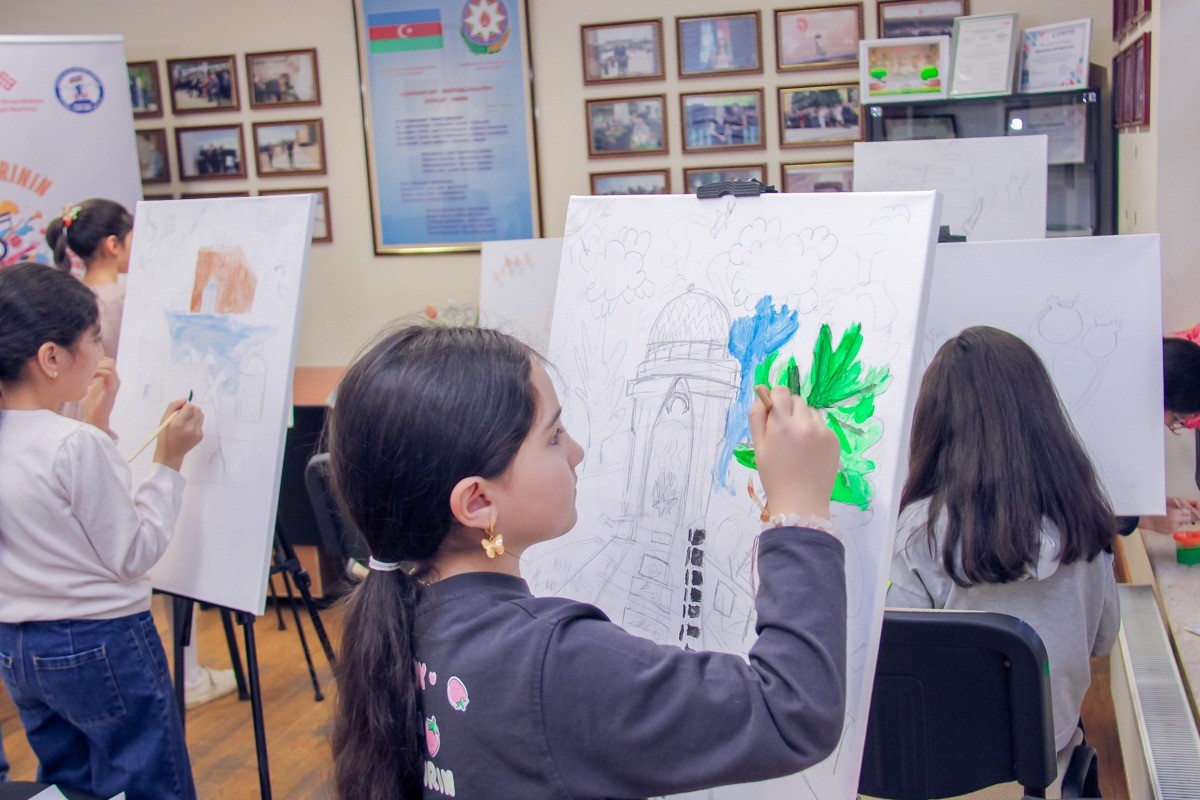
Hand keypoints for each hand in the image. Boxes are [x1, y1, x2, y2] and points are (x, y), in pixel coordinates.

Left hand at [81, 357, 119, 431]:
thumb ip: (87, 377)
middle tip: (83, 369)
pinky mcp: (112, 388)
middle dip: (95, 362)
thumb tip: (75, 367)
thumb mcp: (87, 387)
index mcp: (110, 378)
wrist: (94, 418)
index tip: (82, 366)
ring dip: (95, 367)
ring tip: (85, 374)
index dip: (95, 360)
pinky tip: (88, 380)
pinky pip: (108, 374)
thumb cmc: (90, 404)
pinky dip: (97, 373)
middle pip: (109, 360)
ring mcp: (115, 383)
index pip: (106, 360)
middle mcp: (115, 379)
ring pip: (110, 365)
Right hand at [153, 400, 203, 471]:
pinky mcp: (200, 436)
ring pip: (201, 415)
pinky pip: (200, 423)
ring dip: (194, 415)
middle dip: (191, 409)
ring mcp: (196, 433)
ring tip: (186, 421)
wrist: (171, 453)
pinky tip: (187, 429)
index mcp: (178, 423)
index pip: (190, 407)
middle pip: (197, 410)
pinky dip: (195, 423)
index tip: (180, 410)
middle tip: (183, 415)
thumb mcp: (164, 419)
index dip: (185, 406)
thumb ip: (173, 406)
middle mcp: (189, 428)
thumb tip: (185, 400)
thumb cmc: (165, 435)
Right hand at [748, 386, 840, 520]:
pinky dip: (815, 432)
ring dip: (803, 419)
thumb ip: (757, 417)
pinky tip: (809, 451)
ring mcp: (822, 431)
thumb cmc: (774, 477)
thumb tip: (762, 392)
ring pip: (810, 411)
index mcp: (781, 425)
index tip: (773, 411)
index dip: (775, 398)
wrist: (801, 503)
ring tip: (798, 443)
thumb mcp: (759, 447)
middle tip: (784, 432)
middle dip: (789, 409)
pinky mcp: (834, 439)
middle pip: (796, 399)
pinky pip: (822, 425)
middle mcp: (804, 423)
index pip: (781, 392)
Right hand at [1141, 497, 1199, 533]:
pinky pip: (1176, 528)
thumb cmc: (1155, 511)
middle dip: (1184, 517)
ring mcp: (1174, 527)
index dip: (1185, 511)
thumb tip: (1183, 508)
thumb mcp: (1165, 506)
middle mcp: (1176, 520)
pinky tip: (1166, 524)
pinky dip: (1173, 526)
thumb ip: (1175, 508)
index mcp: (1175, 512)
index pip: (1188, 512)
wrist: (1147, 520)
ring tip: (1170, 520)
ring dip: (1178, 522)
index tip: (1182, 511)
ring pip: (1182, 524)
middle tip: (1179, 516)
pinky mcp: (1171, 531)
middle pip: (1188, 519)